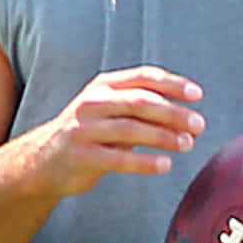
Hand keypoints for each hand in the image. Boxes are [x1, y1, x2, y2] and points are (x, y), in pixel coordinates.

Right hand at [34, 66, 203, 193]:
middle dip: (173, 112)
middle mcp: (92, 103)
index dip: (172, 84)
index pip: (143, 77)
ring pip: (130, 129)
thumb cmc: (89, 134)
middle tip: (199, 124)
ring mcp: (83, 129)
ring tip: (188, 145)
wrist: (43, 161)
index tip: (197, 95)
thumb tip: (188, 116)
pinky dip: (144, 161)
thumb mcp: (111, 112)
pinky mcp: (80, 155)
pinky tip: (165, 165)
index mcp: (103, 86)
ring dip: (164, 137)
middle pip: (140, 102)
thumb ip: (142, 109)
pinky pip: (118, 158)